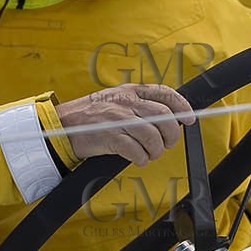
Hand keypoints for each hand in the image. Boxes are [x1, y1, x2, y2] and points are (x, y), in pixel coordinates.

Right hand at [55, 84, 192, 166]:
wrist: (61, 126)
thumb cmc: (90, 117)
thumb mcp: (115, 100)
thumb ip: (138, 105)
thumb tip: (167, 117)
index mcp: (129, 90)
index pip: (164, 93)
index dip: (182, 106)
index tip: (189, 119)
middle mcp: (126, 102)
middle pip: (164, 117)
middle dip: (171, 135)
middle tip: (166, 144)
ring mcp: (118, 119)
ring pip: (153, 136)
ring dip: (156, 150)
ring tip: (149, 154)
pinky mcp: (110, 137)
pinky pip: (137, 151)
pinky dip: (142, 159)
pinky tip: (138, 159)